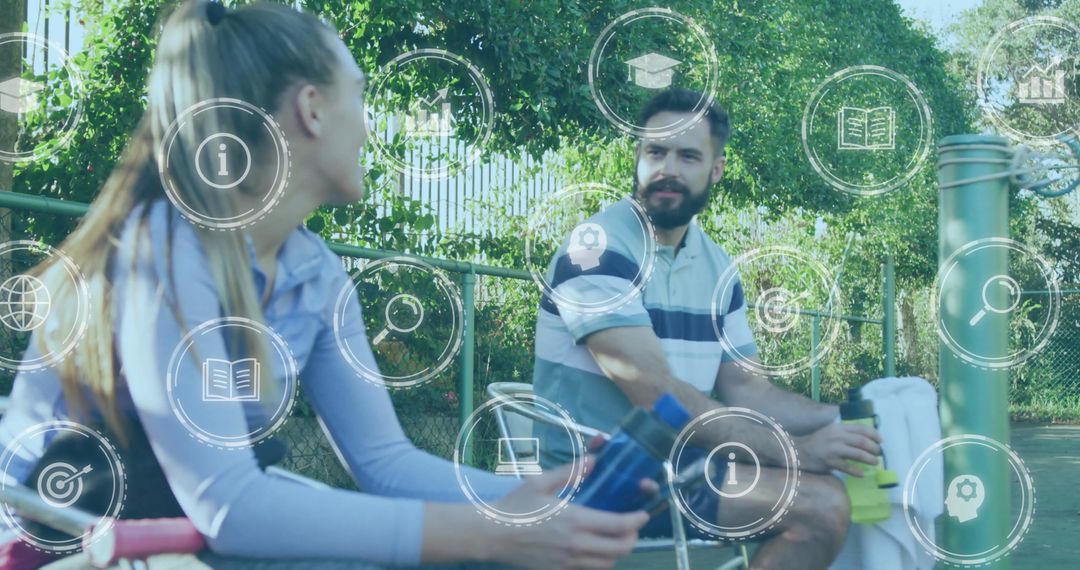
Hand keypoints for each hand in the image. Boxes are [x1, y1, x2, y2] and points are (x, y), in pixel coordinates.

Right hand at [488, 458, 648, 568]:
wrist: (492, 535)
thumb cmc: (515, 507)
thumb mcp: (540, 482)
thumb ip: (571, 471)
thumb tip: (594, 460)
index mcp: (574, 520)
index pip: (618, 525)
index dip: (637, 521)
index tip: (643, 514)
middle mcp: (576, 544)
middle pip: (620, 549)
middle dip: (633, 538)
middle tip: (632, 527)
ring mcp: (568, 562)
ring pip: (608, 563)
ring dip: (618, 552)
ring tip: (617, 539)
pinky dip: (601, 562)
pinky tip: (596, 550)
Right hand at [795, 422, 881, 476]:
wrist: (798, 451)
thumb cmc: (817, 442)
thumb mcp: (830, 432)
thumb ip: (845, 433)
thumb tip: (865, 439)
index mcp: (838, 428)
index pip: (861, 428)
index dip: (874, 434)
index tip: (881, 441)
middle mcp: (837, 437)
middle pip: (862, 441)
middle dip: (874, 448)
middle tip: (878, 453)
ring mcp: (833, 450)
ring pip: (857, 454)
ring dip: (869, 459)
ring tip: (875, 463)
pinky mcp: (830, 462)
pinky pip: (848, 467)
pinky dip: (857, 471)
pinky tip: (862, 474)